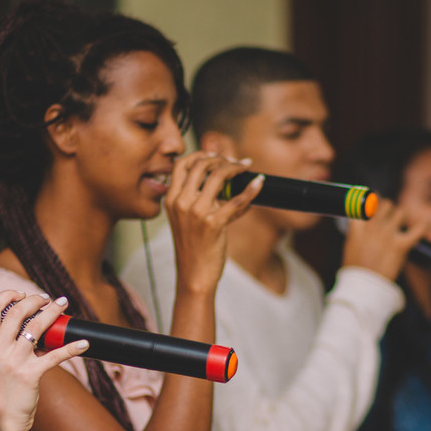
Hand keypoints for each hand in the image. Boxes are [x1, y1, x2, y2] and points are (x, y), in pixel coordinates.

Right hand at [0, 290, 88, 430]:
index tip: (22, 294)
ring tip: (63, 306)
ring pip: (35, 327)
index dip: (7, 296)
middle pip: (16, 313)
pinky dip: (71, 347)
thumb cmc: (2, 394)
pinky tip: (83, 343)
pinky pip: (54, 355)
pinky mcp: (29, 375)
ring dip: (52, 313)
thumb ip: (3, 347)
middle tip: (49, 299)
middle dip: (35, 300)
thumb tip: (27, 329)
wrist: (2, 422)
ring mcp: (12, 362)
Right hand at [165, 152, 261, 295]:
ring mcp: (196, 212)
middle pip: (201, 165)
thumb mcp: (185, 220)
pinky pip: (237, 200)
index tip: (216, 157)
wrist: (193, 276)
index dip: (201, 155)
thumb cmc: (193, 249)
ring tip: (246, 168)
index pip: (182, 164)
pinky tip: (259, 183)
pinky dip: (251, 189)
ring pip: (219, 176)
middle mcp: (181, 202)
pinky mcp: (213, 224)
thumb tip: (223, 181)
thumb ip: (196, 199)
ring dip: (236, 167)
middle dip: (221, 158)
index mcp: (171, 199)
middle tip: (235, 163)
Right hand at [340, 200, 426, 281]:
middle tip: (389, 216)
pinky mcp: (401, 246)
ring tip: (401, 223)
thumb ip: (358, 231)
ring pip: (400, 212)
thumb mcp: (350, 245)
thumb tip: (364, 222)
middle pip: (385, 204)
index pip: (365, 204)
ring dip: (401, 216)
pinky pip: (418, 229)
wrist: (364, 287)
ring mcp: (388, 235)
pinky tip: (427, 223)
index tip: (373, 204)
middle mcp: (373, 227)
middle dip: (388, 208)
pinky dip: (424, 225)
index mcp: (358, 227)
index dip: (370, 202)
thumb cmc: (355, 270)